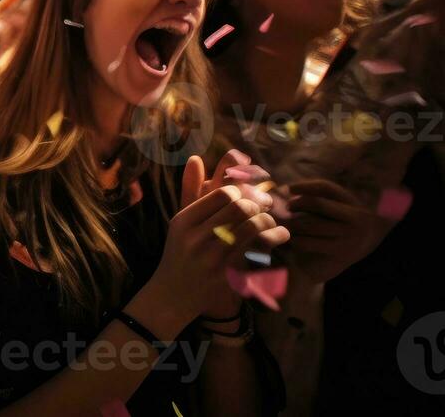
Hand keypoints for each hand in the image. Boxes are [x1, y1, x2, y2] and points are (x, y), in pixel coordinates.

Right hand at [146, 155, 290, 324]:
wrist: (173, 295)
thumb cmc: (180, 252)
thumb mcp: (181, 221)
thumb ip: (190, 190)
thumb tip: (196, 157)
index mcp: (184, 221)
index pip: (221, 193)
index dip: (241, 190)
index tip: (248, 194)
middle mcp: (196, 238)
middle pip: (238, 207)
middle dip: (257, 203)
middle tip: (267, 203)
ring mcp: (212, 258)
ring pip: (251, 228)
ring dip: (267, 221)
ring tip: (271, 220)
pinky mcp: (228, 276)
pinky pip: (259, 253)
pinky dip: (273, 240)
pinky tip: (280, 235)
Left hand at [282, 179, 391, 283]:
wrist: (368, 244)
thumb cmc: (344, 219)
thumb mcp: (339, 202)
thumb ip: (319, 194)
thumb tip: (287, 189)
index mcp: (351, 202)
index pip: (326, 187)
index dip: (305, 185)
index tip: (290, 188)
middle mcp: (353, 219)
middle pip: (316, 204)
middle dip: (297, 204)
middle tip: (288, 207)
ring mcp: (346, 237)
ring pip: (310, 224)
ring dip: (293, 222)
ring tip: (289, 223)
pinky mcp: (337, 254)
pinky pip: (308, 243)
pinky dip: (296, 239)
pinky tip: (294, 238)